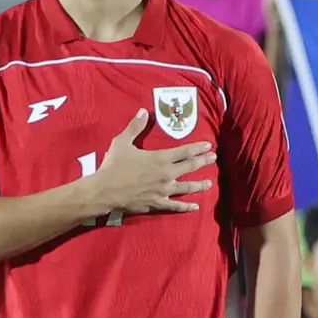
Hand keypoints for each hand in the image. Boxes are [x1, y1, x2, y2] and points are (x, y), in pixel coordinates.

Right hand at [90, 109, 215, 214]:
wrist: (103, 191)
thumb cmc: (113, 166)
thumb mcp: (122, 142)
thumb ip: (135, 127)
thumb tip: (143, 111)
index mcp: (159, 158)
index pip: (184, 151)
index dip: (197, 148)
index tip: (208, 146)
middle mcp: (166, 174)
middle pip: (189, 167)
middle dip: (203, 162)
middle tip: (213, 159)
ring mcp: (163, 190)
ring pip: (187, 187)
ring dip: (199, 185)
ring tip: (210, 183)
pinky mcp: (157, 203)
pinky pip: (175, 206)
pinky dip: (186, 207)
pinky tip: (195, 206)